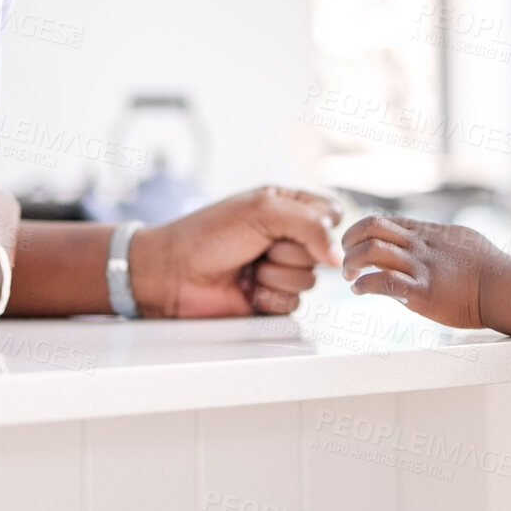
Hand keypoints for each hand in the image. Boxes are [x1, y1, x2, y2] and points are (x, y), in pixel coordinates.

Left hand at [132, 186, 342, 317]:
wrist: (172, 274)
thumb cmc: (208, 235)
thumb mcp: (263, 212)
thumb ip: (309, 226)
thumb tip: (338, 256)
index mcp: (287, 207)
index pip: (331, 215)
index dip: (320, 224)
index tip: (294, 226)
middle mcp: (287, 238)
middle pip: (322, 251)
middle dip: (288, 251)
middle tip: (259, 247)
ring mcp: (280, 269)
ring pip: (309, 280)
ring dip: (275, 275)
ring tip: (249, 268)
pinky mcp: (272, 299)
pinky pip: (294, 303)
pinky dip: (269, 296)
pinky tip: (247, 289)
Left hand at [340, 216, 507, 328]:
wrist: (505, 287)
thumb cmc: (490, 268)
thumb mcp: (462, 239)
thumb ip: (440, 239)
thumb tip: (432, 239)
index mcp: (427, 233)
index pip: (385, 221)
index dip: (363, 230)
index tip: (356, 245)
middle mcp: (419, 245)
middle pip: (371, 226)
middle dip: (350, 240)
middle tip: (345, 259)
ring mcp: (420, 266)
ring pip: (372, 251)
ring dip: (351, 263)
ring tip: (349, 277)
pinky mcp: (422, 291)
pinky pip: (383, 282)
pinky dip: (364, 285)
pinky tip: (360, 291)